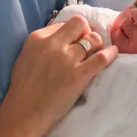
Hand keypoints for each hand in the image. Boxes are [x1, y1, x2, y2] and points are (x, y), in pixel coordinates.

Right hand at [2, 15, 117, 136]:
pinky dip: (110, 53)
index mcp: (37, 38)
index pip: (64, 24)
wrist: (24, 113)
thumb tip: (61, 35)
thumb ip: (42, 44)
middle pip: (80, 24)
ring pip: (93, 39)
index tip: (75, 40)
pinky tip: (113, 53)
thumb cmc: (23, 88)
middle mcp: (53, 44)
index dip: (72, 32)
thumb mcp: (26, 56)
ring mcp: (67, 59)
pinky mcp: (79, 75)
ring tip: (98, 50)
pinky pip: (102, 57)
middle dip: (86, 31)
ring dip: (97, 43)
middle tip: (87, 43)